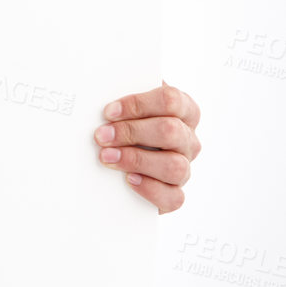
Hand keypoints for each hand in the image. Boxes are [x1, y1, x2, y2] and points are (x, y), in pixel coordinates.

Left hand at [93, 81, 200, 213]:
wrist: (122, 163)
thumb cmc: (126, 125)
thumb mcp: (128, 107)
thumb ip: (123, 96)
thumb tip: (99, 90)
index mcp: (184, 110)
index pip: (171, 100)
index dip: (138, 104)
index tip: (109, 111)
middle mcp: (188, 139)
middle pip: (171, 131)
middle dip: (132, 132)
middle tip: (102, 135)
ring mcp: (185, 168)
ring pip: (174, 166)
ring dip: (137, 160)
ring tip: (108, 157)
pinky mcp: (175, 194)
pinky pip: (173, 197)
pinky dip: (150, 189)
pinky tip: (129, 180)